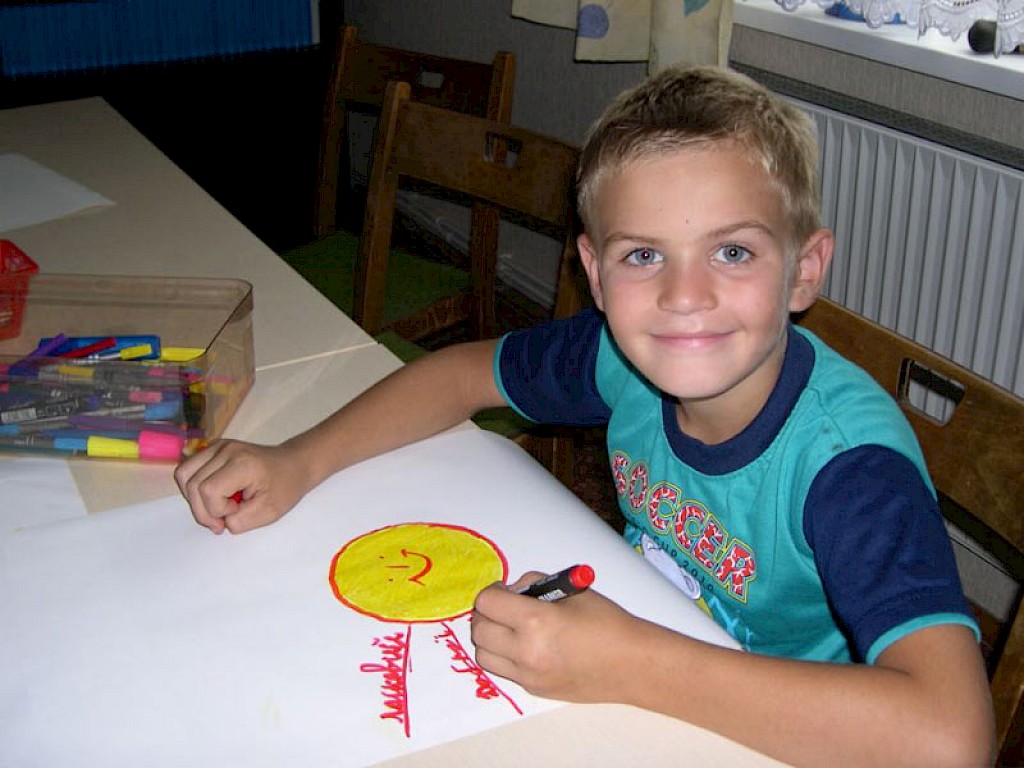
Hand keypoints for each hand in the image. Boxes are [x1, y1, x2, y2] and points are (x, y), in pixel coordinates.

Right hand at [174, 439, 310, 533]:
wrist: (294, 464)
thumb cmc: (286, 485)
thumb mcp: (269, 512)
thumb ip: (240, 522)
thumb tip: (220, 521)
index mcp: (242, 463)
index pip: (208, 490)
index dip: (217, 510)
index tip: (237, 512)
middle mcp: (225, 450)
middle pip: (192, 483)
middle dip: (203, 510)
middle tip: (223, 520)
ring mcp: (217, 446)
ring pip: (184, 474)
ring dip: (194, 498)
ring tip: (217, 507)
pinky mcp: (213, 448)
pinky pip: (189, 469)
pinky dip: (194, 487)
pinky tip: (214, 496)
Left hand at [470, 571, 642, 702]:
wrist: (631, 664)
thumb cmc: (606, 622)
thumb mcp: (570, 591)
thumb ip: (534, 585)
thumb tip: (510, 591)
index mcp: (535, 620)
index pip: (487, 603)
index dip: (492, 592)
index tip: (503, 591)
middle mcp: (525, 651)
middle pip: (478, 631)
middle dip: (486, 615)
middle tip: (503, 608)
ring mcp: (528, 674)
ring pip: (484, 655)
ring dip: (490, 638)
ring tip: (510, 629)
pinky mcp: (533, 689)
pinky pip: (504, 670)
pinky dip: (506, 656)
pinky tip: (527, 646)